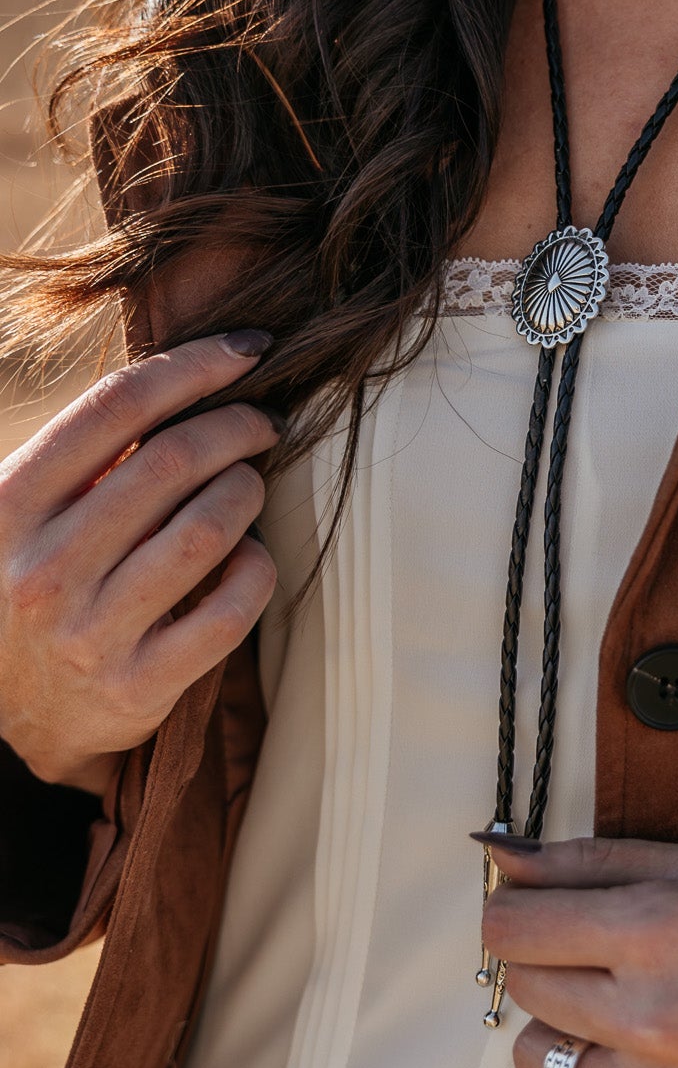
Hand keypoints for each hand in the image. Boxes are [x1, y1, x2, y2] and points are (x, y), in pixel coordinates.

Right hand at [0, 332, 280, 800]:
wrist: (3, 718)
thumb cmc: (25, 585)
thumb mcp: (22, 513)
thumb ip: (82, 455)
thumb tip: (187, 378)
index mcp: (10, 505)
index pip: (117, 405)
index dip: (194, 365)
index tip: (247, 349)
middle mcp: (45, 567)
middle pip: (173, 461)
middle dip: (237, 426)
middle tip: (263, 423)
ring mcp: (91, 632)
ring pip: (208, 530)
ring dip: (246, 492)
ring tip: (247, 485)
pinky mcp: (138, 686)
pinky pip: (230, 609)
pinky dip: (256, 569)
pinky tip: (249, 555)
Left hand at [483, 835, 677, 1067]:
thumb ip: (588, 861)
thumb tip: (499, 858)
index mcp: (654, 930)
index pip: (510, 928)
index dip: (515, 915)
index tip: (535, 917)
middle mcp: (649, 1016)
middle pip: (523, 988)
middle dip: (551, 965)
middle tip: (604, 963)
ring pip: (536, 1061)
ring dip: (565, 1034)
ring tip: (620, 1019)